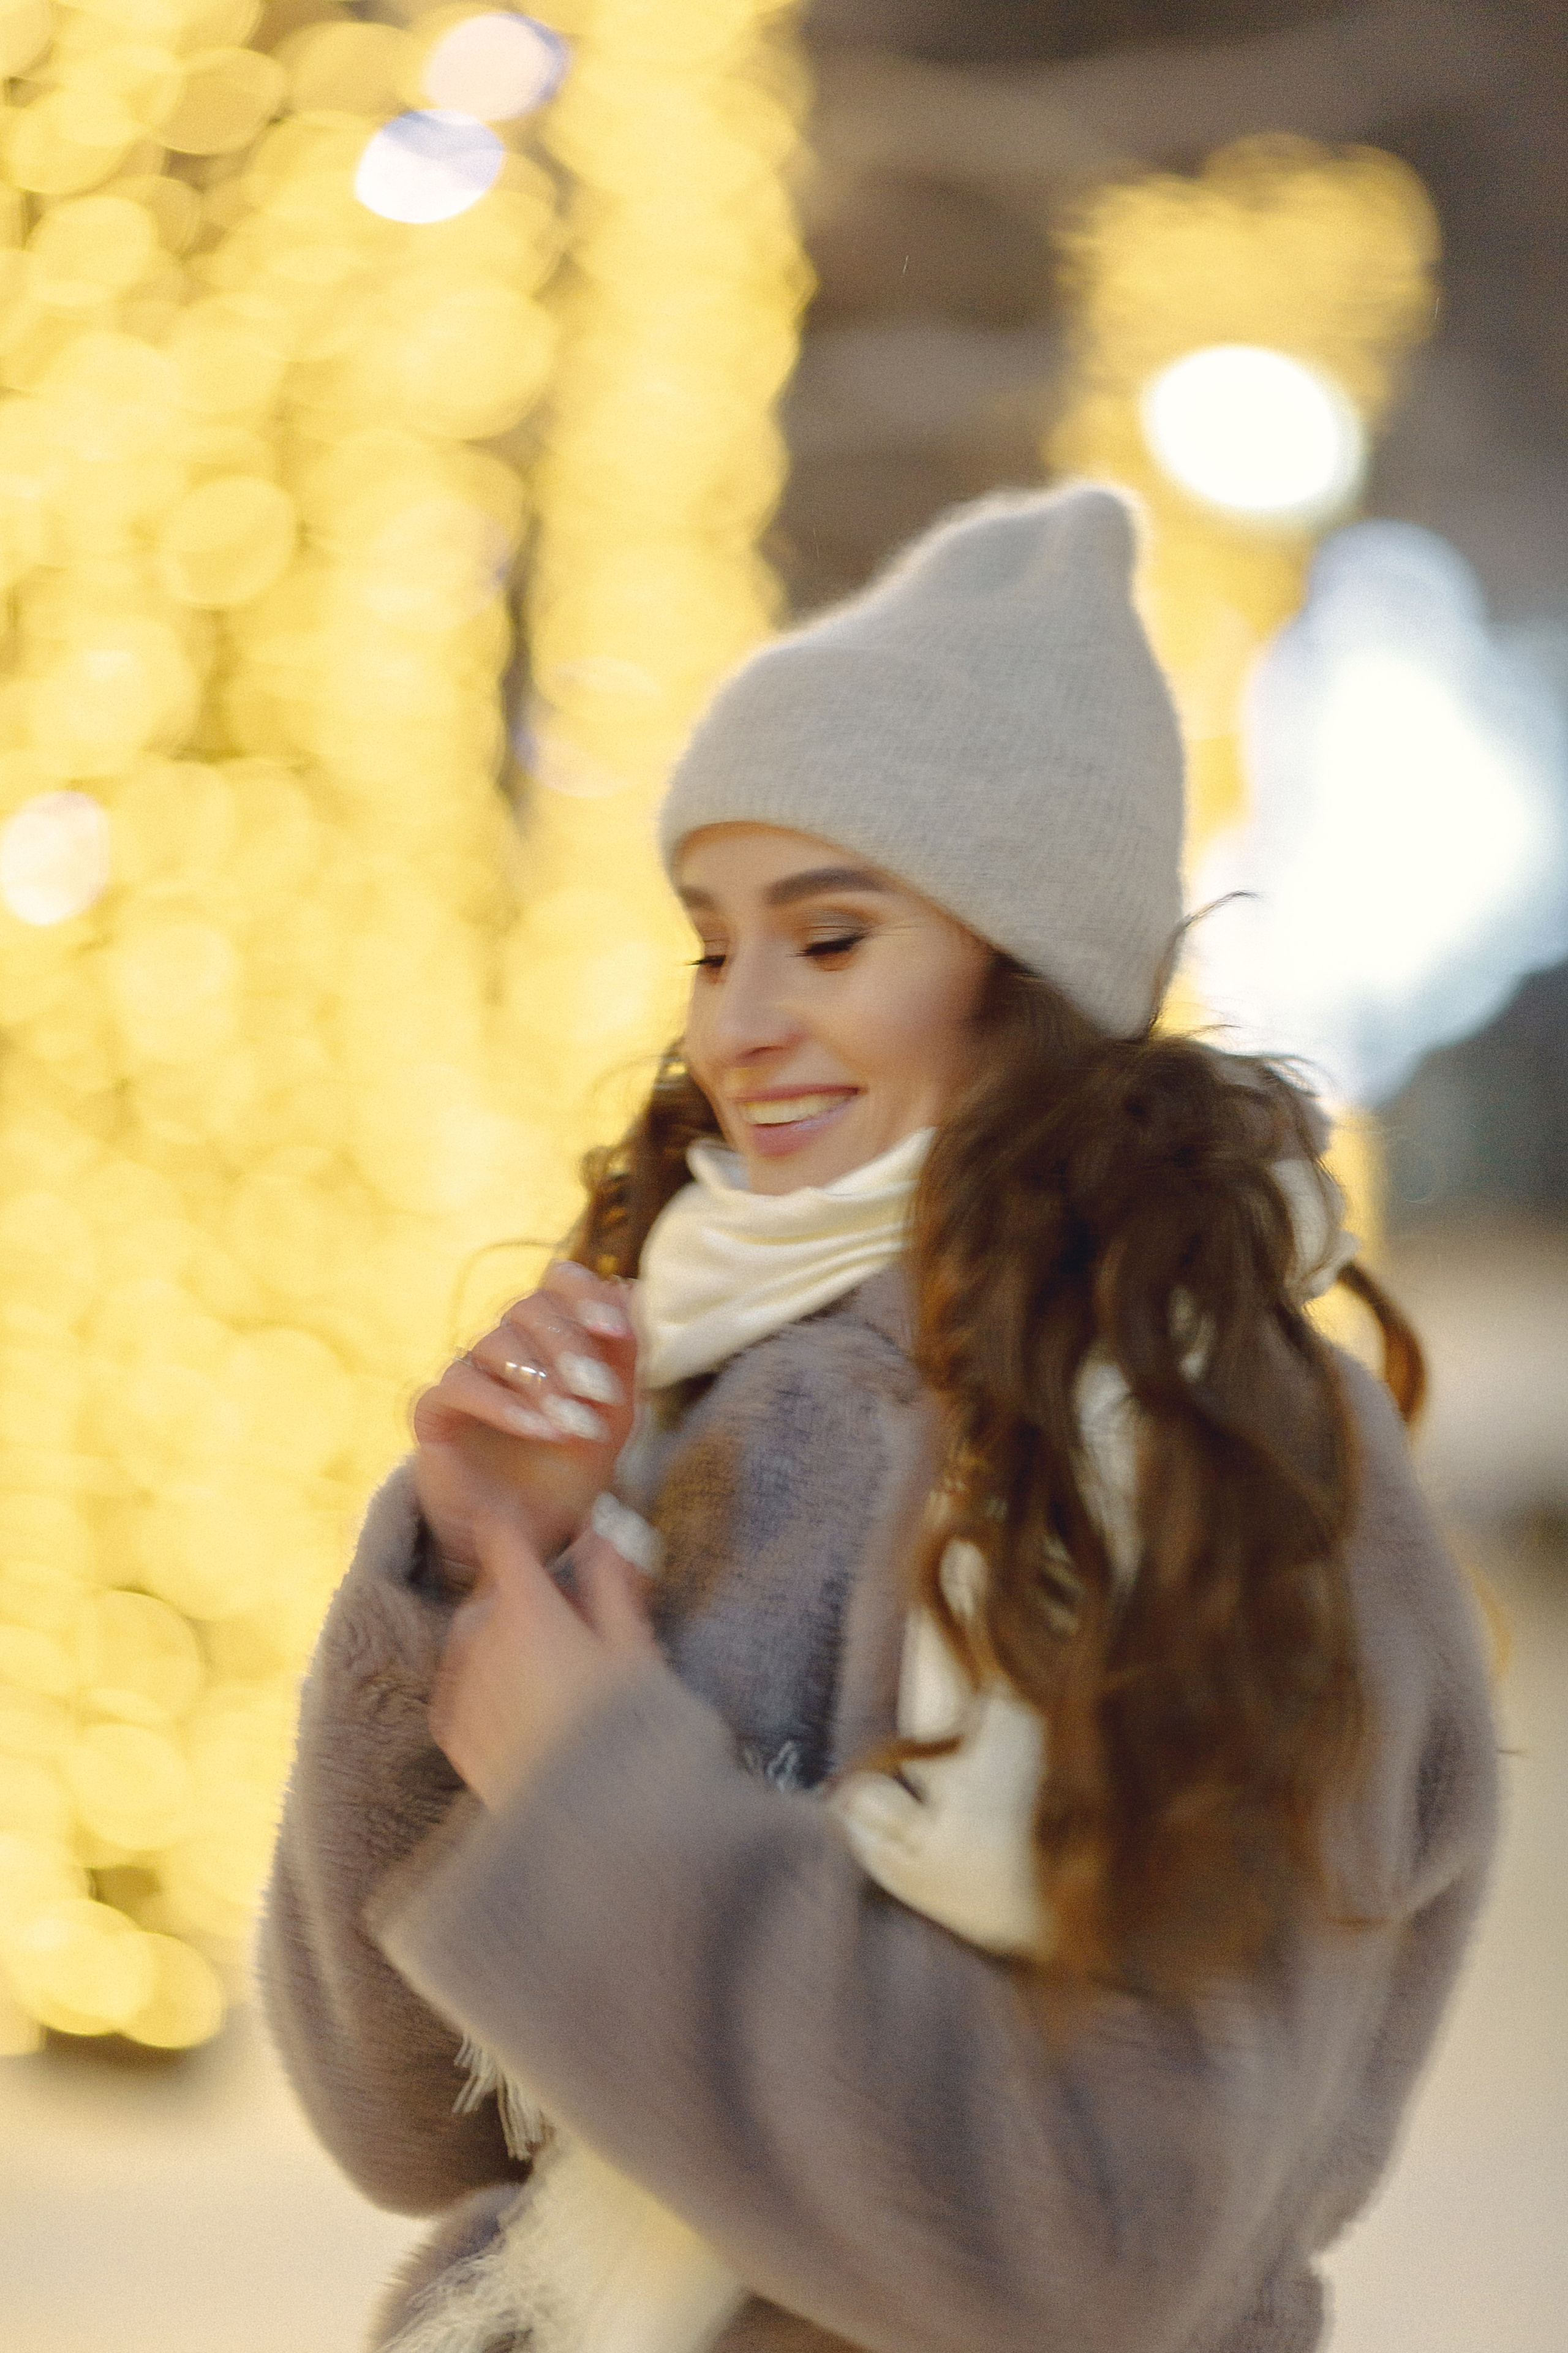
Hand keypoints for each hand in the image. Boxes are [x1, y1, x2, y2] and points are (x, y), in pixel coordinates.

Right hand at [412, 1263, 638, 1579]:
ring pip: (495, 1342)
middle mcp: (504, 1345)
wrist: (525, 1536)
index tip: (614, 1329)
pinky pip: (460, 1385)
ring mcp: (466, 1373)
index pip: (557, 1280)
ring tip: (573, 1426)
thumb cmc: (571, 1469)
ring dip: (543, 1382)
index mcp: (549, 1335)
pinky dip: (504, 1405)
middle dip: (571, 1347)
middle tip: (599, 1394)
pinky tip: (539, 1430)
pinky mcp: (434, 1409)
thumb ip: (624, 1356)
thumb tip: (630, 1287)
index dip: (583, 1293)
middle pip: (528, 1308)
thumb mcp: (613, 1417)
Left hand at [430, 1511, 657, 1807]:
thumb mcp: (636, 1652)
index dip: (511, 1523)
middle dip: (523, 1596)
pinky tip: (523, 1707)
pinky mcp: (456, 1740)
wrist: (602, 1831)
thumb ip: (613, 1587)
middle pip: (492, 1596)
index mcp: (530, 1612)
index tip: (524, 1520)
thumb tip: (605, 1534)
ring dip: (502, 1640)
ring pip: (473, 1642)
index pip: (502, 1539)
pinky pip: (461, 1691)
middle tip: (570, 1619)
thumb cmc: (632, 1734)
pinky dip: (484, 1684)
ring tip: (552, 1672)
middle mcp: (483, 1644)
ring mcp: (463, 1693)